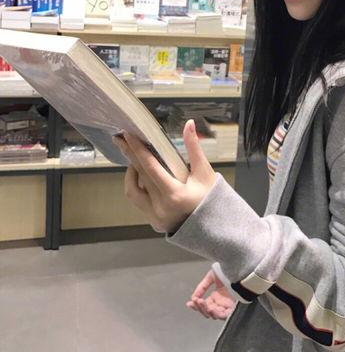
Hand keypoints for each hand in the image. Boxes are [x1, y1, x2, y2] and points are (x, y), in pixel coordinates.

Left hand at [116, 119, 216, 233]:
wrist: (215, 227)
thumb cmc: (212, 198)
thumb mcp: (204, 172)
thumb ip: (194, 147)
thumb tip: (189, 123)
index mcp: (175, 195)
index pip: (150, 168)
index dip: (138, 150)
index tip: (128, 136)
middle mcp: (161, 208)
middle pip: (139, 176)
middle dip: (130, 155)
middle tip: (122, 140)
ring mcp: (156, 217)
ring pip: (133, 191)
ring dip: (131, 173)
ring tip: (134, 160)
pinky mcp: (154, 222)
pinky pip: (139, 201)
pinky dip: (138, 186)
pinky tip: (142, 176)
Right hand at [187, 269, 235, 320]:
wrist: (239, 268)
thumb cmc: (229, 270)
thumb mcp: (212, 276)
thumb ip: (202, 287)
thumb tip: (193, 297)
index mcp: (217, 296)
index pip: (205, 305)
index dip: (196, 305)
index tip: (189, 303)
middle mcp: (222, 302)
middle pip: (208, 311)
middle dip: (200, 307)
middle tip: (196, 301)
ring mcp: (227, 306)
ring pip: (215, 315)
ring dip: (206, 311)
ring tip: (201, 303)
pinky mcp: (234, 308)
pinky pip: (224, 315)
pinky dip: (216, 314)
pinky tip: (210, 309)